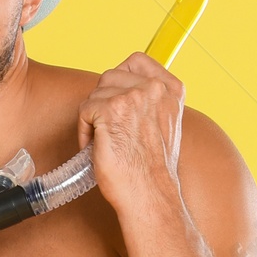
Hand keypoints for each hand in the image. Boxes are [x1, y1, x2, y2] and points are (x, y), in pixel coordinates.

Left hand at [76, 52, 183, 213]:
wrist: (149, 195)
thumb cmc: (152, 169)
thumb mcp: (164, 124)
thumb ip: (150, 102)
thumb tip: (124, 90)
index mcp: (171, 89)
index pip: (136, 61)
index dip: (119, 80)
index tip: (116, 103)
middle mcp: (154, 88)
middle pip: (110, 76)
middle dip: (103, 102)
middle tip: (107, 130)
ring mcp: (133, 97)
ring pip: (96, 93)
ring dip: (93, 117)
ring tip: (103, 142)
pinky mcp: (111, 110)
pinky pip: (85, 110)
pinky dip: (84, 131)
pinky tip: (96, 148)